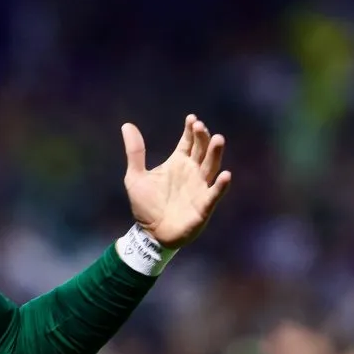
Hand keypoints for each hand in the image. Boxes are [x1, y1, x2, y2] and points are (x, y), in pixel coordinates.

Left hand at [121, 114, 230, 248]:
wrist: (150, 234)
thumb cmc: (146, 206)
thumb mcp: (135, 177)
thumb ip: (135, 152)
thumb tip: (127, 125)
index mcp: (177, 163)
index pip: (188, 142)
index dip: (191, 130)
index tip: (191, 119)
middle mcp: (191, 172)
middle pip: (201, 150)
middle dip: (202, 138)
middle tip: (200, 126)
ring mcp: (199, 187)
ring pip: (211, 167)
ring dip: (215, 154)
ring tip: (218, 139)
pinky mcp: (204, 205)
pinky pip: (215, 193)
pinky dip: (221, 185)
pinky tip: (226, 175)